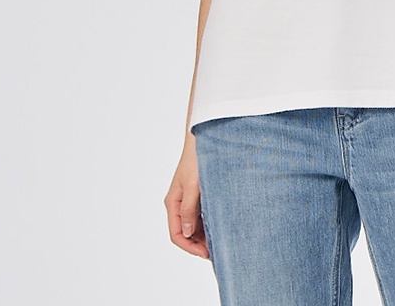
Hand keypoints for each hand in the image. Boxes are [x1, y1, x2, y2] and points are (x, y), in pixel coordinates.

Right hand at [164, 136, 210, 258]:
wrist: (204, 140)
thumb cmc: (196, 160)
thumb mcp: (192, 186)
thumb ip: (189, 209)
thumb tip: (188, 233)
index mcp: (173, 203)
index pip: (177, 234)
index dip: (190, 247)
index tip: (206, 253)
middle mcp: (179, 204)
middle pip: (186, 232)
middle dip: (199, 244)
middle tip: (217, 251)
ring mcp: (189, 200)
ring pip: (195, 225)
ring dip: (205, 234)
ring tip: (221, 240)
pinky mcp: (199, 194)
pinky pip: (202, 214)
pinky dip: (209, 223)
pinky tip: (221, 225)